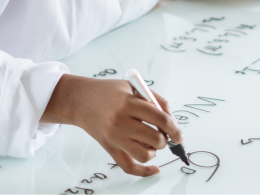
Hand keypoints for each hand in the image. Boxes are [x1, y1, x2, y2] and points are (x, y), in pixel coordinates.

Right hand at [40, 75, 181, 175]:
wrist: (80, 100)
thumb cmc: (109, 92)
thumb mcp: (133, 87)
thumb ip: (156, 101)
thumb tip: (173, 122)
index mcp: (128, 103)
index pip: (160, 118)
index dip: (174, 127)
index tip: (179, 133)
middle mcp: (120, 122)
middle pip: (155, 139)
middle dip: (165, 139)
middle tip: (164, 134)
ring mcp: (114, 138)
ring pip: (145, 155)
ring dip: (154, 151)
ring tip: (151, 141)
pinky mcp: (109, 149)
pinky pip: (129, 167)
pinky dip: (144, 171)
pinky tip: (154, 168)